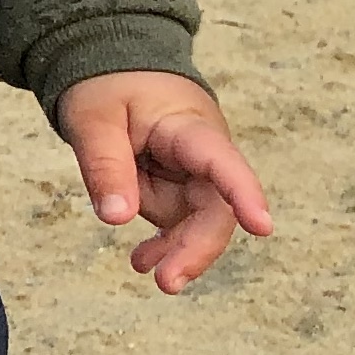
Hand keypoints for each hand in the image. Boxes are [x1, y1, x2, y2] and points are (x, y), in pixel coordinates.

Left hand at [55, 71, 271, 292]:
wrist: (115, 73)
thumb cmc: (107, 88)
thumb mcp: (92, 119)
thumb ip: (104, 165)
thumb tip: (116, 219)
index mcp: (191, 129)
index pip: (223, 163)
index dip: (244, 195)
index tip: (262, 227)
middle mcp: (204, 157)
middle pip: (216, 208)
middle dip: (197, 247)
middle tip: (166, 281)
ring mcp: (194, 176)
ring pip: (200, 224)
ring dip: (178, 251)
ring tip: (141, 266)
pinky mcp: (179, 190)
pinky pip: (179, 224)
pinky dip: (164, 244)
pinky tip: (141, 261)